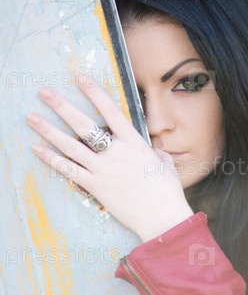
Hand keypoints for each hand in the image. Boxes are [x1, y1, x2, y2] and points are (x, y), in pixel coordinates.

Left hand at [27, 76, 193, 241]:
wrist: (162, 216)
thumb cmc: (167, 191)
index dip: (95, 93)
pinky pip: (69, 170)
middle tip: (45, 93)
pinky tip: (38, 149)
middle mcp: (116, 152)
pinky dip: (52, 160)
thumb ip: (155, 153)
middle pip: (84, 124)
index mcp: (134, 142)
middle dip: (62, 106)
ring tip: (32, 118)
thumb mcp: (164, 164)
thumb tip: (152, 152)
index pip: (111, 111)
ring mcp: (103, 169)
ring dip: (49, 131)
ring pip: (70, 146)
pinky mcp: (96, 187)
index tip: (81, 77)